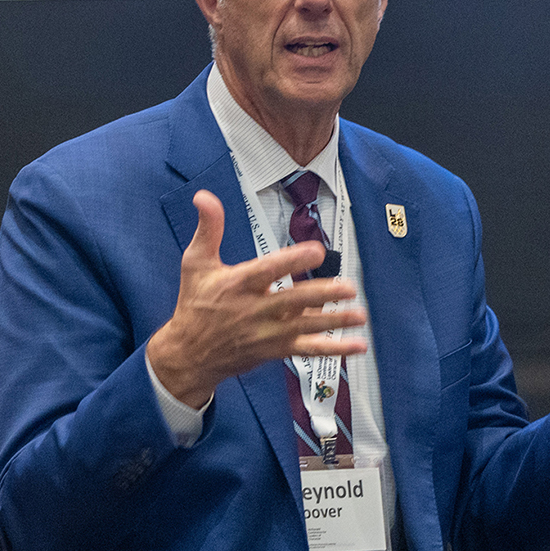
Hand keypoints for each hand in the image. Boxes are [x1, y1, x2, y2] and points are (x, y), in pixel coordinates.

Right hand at [147, 191, 366, 409]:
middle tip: (349, 288)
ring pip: (305, 328)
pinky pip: (307, 350)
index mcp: (237, 284)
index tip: (316, 251)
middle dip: (323, 295)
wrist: (189, 354)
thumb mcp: (195, 263)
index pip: (268, 270)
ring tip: (359, 315)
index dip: (292, 261)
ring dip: (334, 321)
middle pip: (293, 301)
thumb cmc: (194, 304)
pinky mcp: (274, 350)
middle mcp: (254, 310)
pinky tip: (355, 344)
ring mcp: (266, 333)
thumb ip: (208, 228)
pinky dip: (333, 349)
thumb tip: (204, 196)